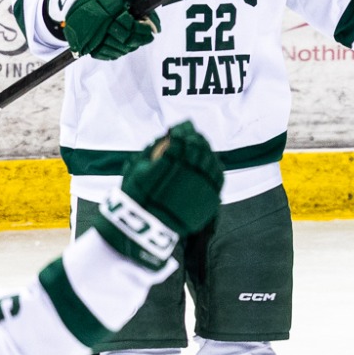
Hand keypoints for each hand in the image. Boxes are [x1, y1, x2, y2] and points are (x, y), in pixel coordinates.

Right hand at [55, 0, 156, 59]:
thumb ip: (142, 7)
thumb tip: (157, 26)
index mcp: (109, 11)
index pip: (132, 28)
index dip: (144, 31)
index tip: (152, 32)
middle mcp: (99, 24)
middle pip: (124, 41)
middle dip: (139, 41)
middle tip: (147, 38)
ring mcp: (89, 34)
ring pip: (114, 50)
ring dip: (128, 48)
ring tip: (135, 42)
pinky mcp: (82, 41)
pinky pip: (101, 54)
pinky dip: (113, 53)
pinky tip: (121, 47)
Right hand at [119, 123, 224, 237]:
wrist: (148, 227)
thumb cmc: (137, 197)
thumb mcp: (135, 171)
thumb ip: (149, 151)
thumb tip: (162, 138)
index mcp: (168, 164)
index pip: (180, 140)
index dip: (181, 131)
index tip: (180, 127)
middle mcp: (188, 174)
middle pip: (198, 148)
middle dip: (194, 137)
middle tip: (191, 133)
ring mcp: (201, 187)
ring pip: (210, 161)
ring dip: (206, 150)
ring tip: (200, 145)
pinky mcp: (210, 199)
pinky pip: (217, 177)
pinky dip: (214, 166)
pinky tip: (210, 162)